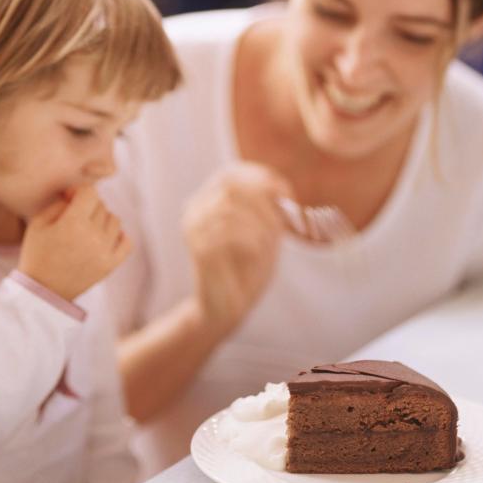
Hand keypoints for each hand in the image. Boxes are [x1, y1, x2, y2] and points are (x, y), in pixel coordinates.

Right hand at [19, 185, 130, 301]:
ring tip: (87, 230)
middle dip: (87, 207)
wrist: (42, 291)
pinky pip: (127, 242)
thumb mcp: (39, 223)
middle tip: (73, 218)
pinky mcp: (111, 265)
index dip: (79, 191)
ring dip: (102, 220)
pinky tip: (105, 238)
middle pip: (101, 206)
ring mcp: (105, 252)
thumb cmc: (37, 254)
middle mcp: (93, 236)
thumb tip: (76, 193)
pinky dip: (119, 236)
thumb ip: (59, 202)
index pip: (90, 192)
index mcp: (73, 224)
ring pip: (115, 220)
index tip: (70, 199)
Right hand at [182, 162, 291, 340]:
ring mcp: (194, 229)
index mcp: (208, 200)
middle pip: (231, 185)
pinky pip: (229, 233)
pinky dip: (252, 240)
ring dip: (261, 224)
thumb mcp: (265, 232)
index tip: (288, 198)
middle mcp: (195, 209)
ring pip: (231, 208)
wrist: (226, 309)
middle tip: (283, 224)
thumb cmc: (248, 269)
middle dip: (265, 201)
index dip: (263, 178)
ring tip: (268, 244)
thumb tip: (281, 185)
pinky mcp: (199, 250)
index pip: (232, 173)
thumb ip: (270, 208)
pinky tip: (258, 253)